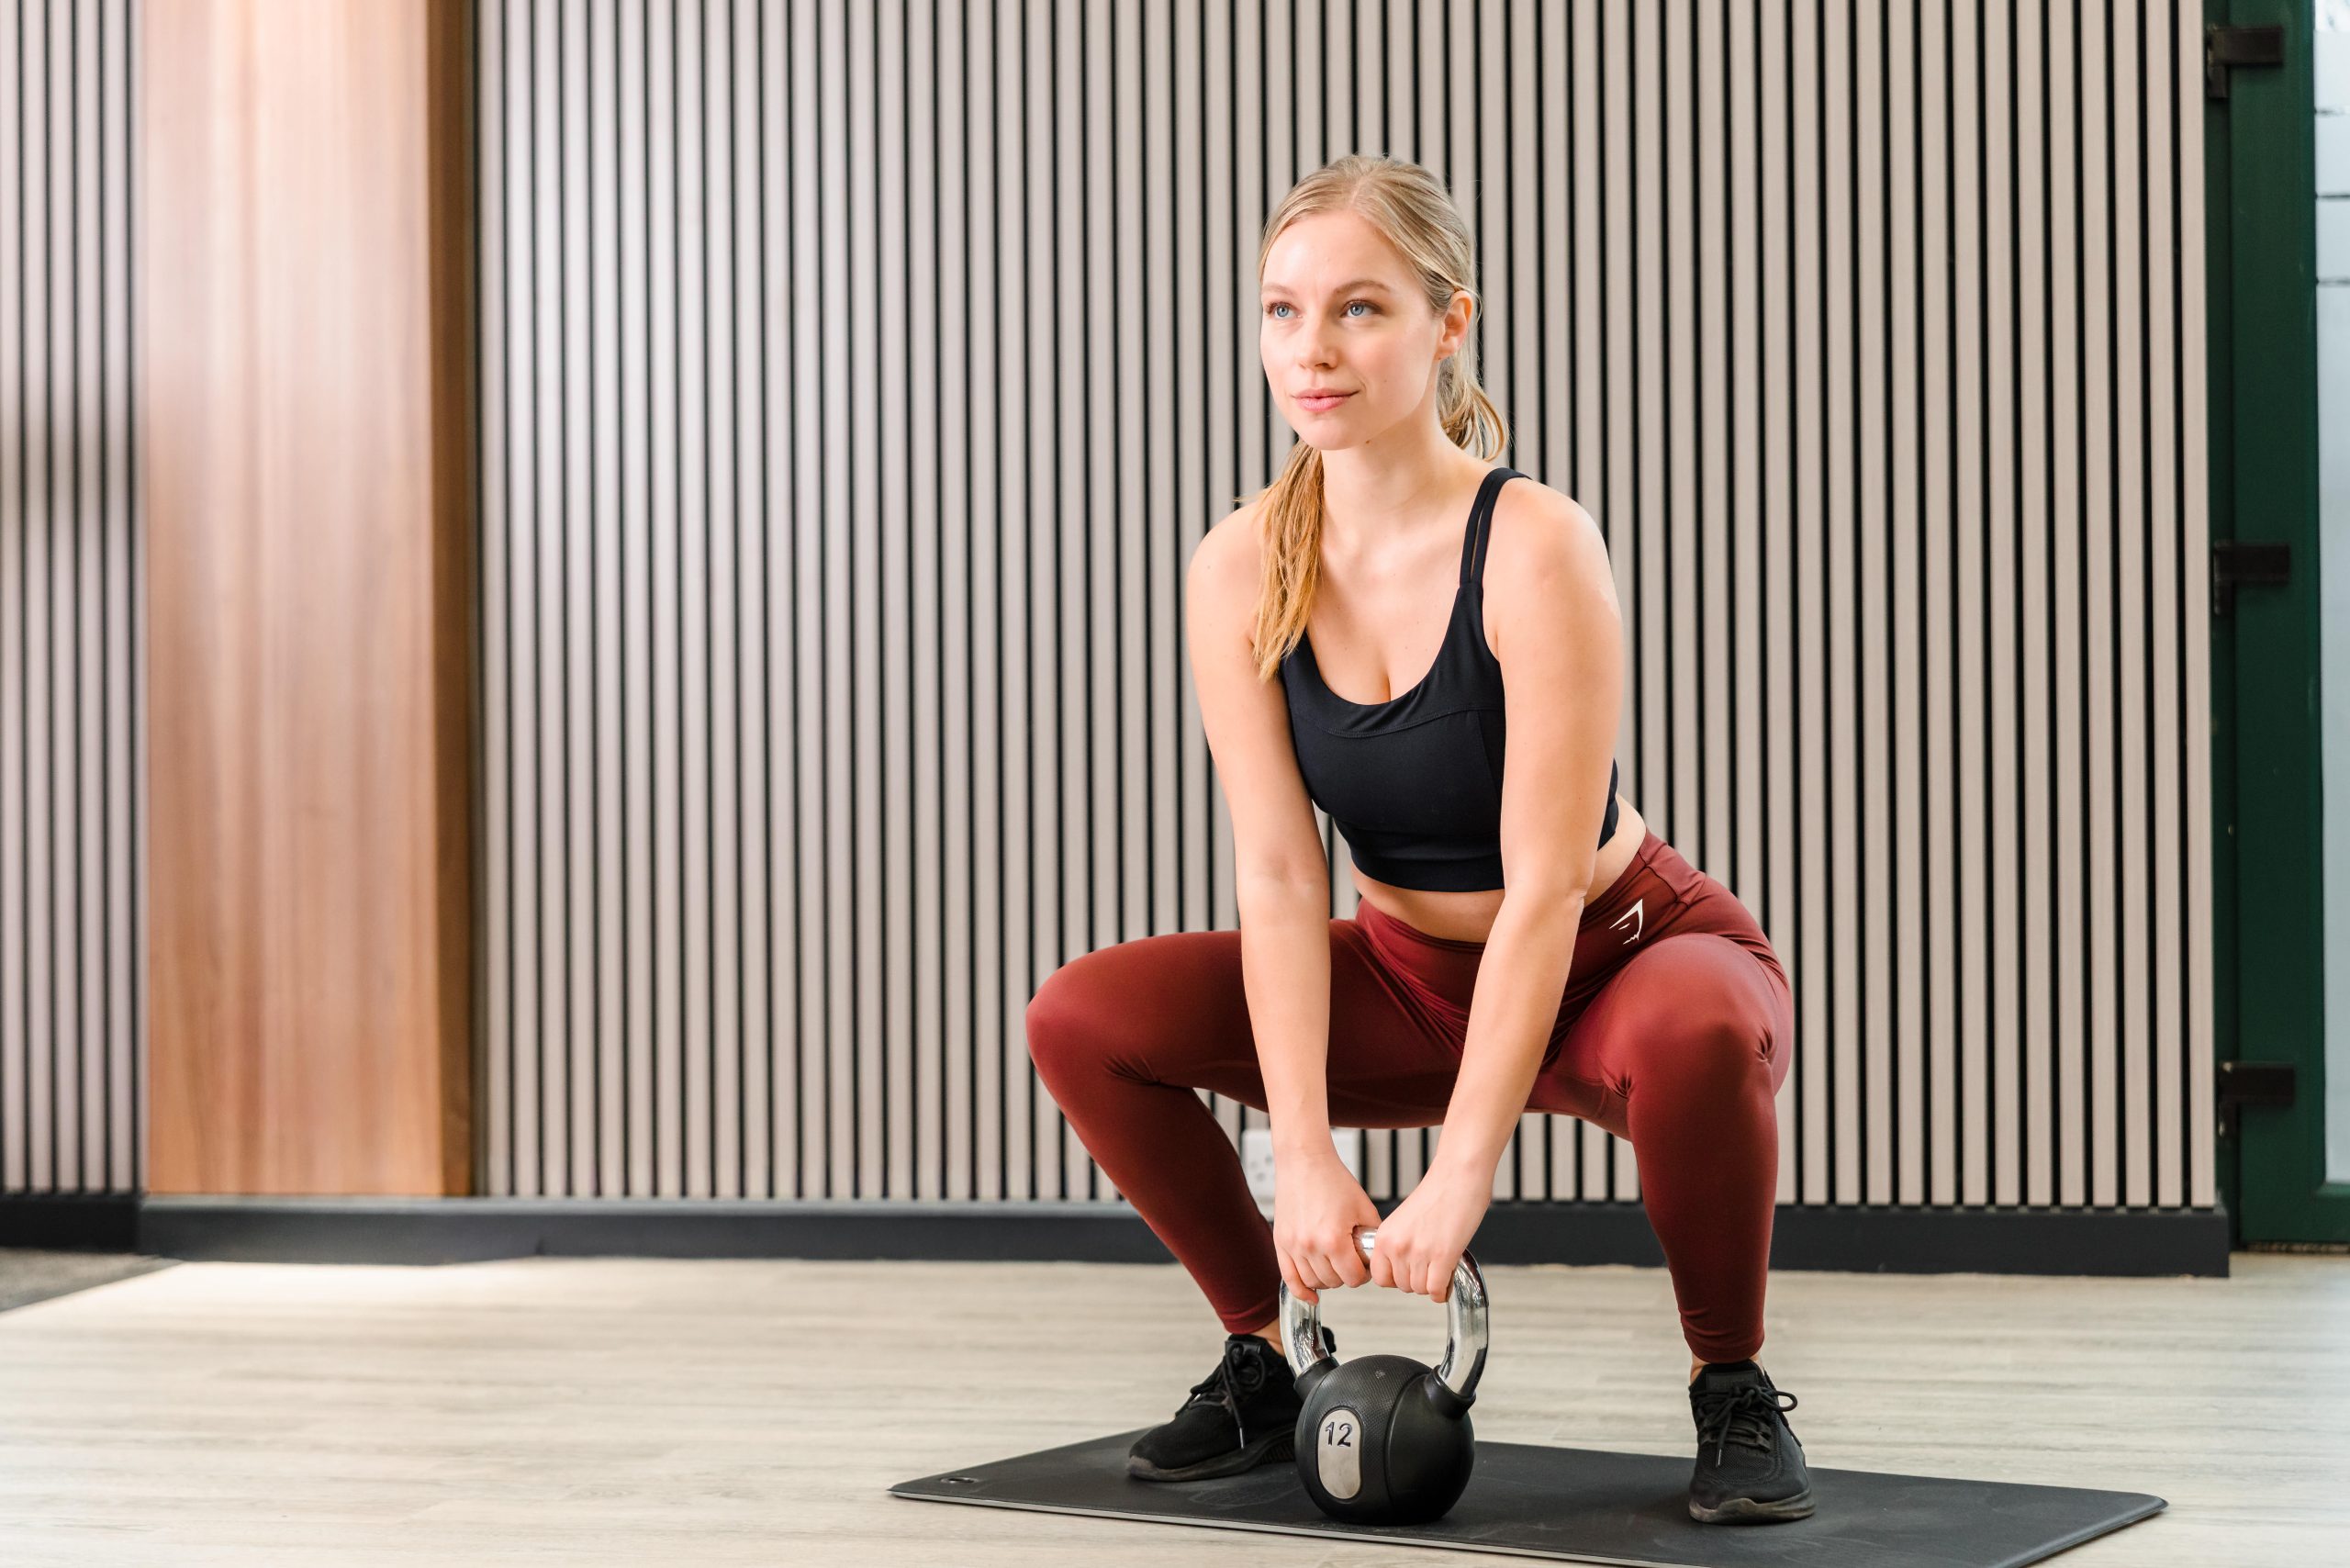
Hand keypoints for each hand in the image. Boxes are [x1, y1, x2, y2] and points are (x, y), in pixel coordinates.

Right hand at [1271, 1147, 1382, 1307]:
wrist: (1305, 1161)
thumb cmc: (1333, 1179)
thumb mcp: (1364, 1207)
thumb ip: (1373, 1236)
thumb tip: (1377, 1257)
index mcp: (1334, 1239)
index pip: (1353, 1278)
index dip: (1363, 1274)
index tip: (1364, 1265)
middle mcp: (1311, 1246)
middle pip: (1334, 1282)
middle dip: (1347, 1274)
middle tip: (1350, 1261)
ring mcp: (1293, 1245)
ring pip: (1314, 1282)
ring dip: (1328, 1278)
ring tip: (1334, 1264)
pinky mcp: (1281, 1242)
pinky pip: (1289, 1278)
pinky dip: (1301, 1290)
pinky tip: (1312, 1295)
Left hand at [1367, 1161, 1490, 1303]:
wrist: (1458, 1175)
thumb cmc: (1438, 1193)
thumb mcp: (1404, 1220)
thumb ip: (1398, 1244)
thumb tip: (1402, 1269)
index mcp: (1384, 1236)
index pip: (1380, 1277)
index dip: (1396, 1279)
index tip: (1408, 1274)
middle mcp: (1397, 1246)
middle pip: (1402, 1286)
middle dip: (1418, 1280)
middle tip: (1430, 1267)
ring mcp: (1418, 1252)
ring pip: (1420, 1289)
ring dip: (1432, 1284)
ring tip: (1441, 1267)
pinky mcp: (1442, 1256)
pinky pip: (1436, 1290)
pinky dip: (1442, 1290)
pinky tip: (1447, 1280)